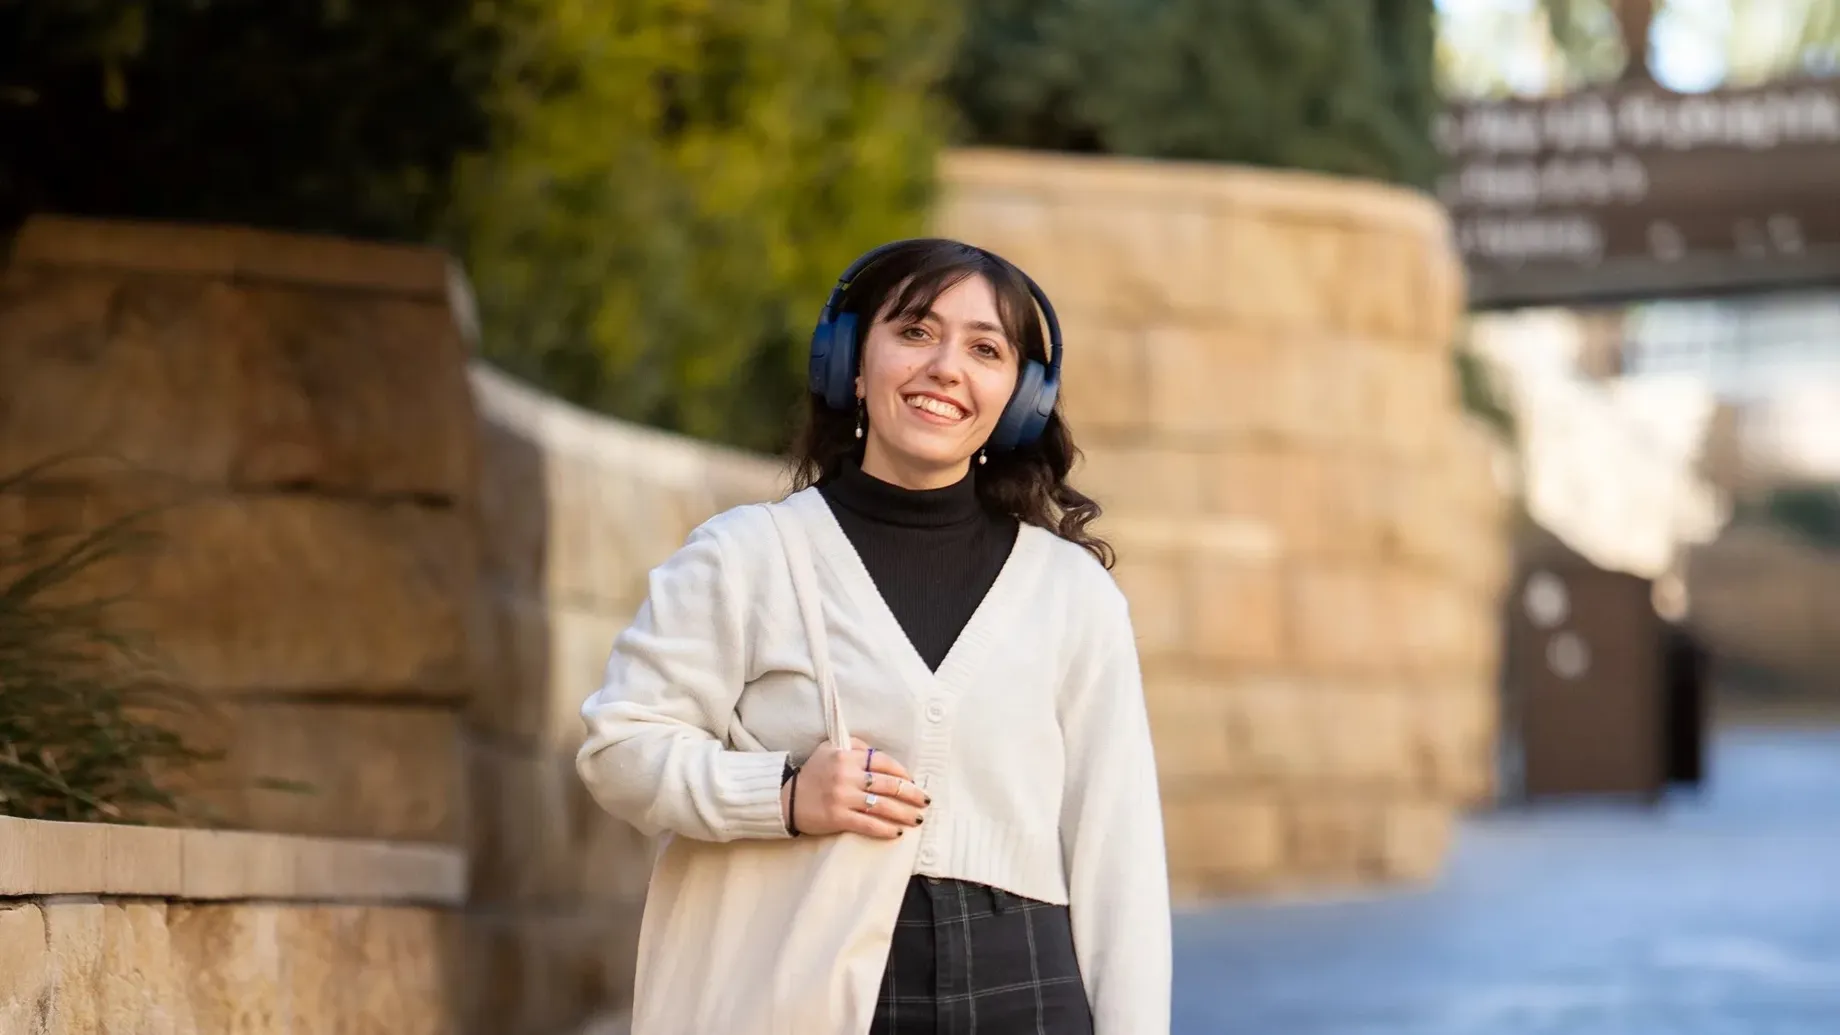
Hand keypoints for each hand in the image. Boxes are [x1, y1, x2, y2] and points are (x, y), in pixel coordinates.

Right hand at [781, 737, 929, 838]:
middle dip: (911, 794)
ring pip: (883, 805)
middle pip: (889, 784)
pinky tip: (897, 832)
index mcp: (846, 756)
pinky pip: (868, 823)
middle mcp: (847, 775)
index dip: (902, 772)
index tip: (912, 781)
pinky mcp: (838, 817)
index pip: (883, 761)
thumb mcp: (829, 749)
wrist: (786, 799)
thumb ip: (854, 746)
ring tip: (917, 819)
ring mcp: (843, 797)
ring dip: (904, 813)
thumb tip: (877, 751)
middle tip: (924, 801)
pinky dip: (885, 828)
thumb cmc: (812, 773)